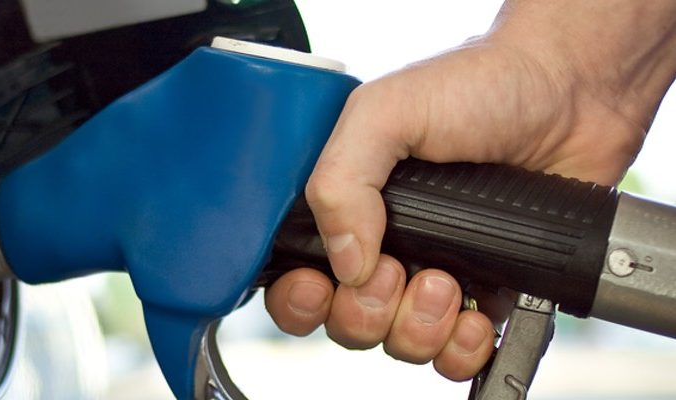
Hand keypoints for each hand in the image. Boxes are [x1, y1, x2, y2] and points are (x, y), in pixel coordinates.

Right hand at [265, 0, 675, 380]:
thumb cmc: (478, 86)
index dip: (299, 297)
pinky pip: (456, 354)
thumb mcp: (384, 113)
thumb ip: (341, 181)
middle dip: (365, 312)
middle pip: (345, 321)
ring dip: (418, 328)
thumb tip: (346, 263)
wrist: (570, 94)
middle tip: (394, 272)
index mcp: (345, 204)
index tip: (320, 286)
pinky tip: (474, 318)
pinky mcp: (486, 292)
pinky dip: (461, 351)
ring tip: (447, 281)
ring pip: (399, 342)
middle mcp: (383, 242)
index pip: (295, 274)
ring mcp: (433, 271)